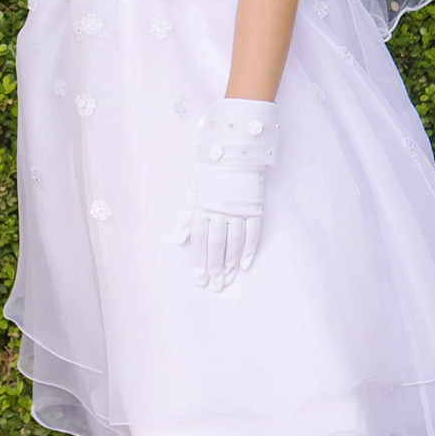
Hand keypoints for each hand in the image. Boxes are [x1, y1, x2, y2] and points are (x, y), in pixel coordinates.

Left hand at [176, 98, 279, 292]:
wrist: (237, 149)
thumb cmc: (211, 169)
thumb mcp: (193, 189)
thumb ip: (186, 215)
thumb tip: (179, 240)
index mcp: (202, 206)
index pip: (199, 241)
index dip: (198, 262)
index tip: (199, 279)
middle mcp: (219, 211)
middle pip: (216, 246)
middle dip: (214, 268)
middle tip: (214, 287)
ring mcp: (239, 210)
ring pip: (234, 243)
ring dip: (230, 263)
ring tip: (227, 280)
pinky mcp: (254, 207)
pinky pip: (253, 233)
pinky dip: (249, 249)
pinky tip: (245, 264)